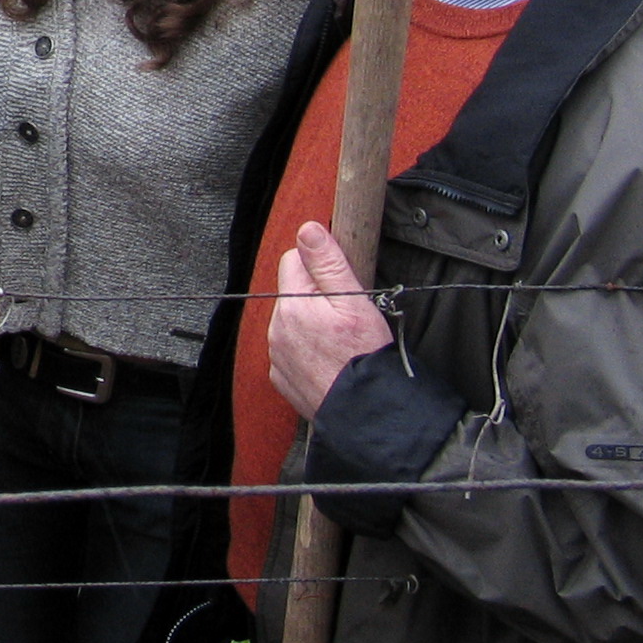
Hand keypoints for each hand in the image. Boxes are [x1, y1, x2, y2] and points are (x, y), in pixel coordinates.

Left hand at [269, 222, 392, 418]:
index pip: (294, 260)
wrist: (366, 413)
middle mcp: (276, 328)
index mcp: (292, 304)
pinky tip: (330, 360)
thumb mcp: (355, 303)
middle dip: (316, 296)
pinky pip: (291, 351)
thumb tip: (307, 229)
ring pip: (292, 322)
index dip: (320, 266)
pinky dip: (307, 350)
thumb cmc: (364, 358)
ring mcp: (276, 355)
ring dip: (311, 323)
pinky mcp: (281, 377)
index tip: (341, 282)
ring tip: (341, 342)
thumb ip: (328, 264)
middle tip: (347, 316)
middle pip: (292, 292)